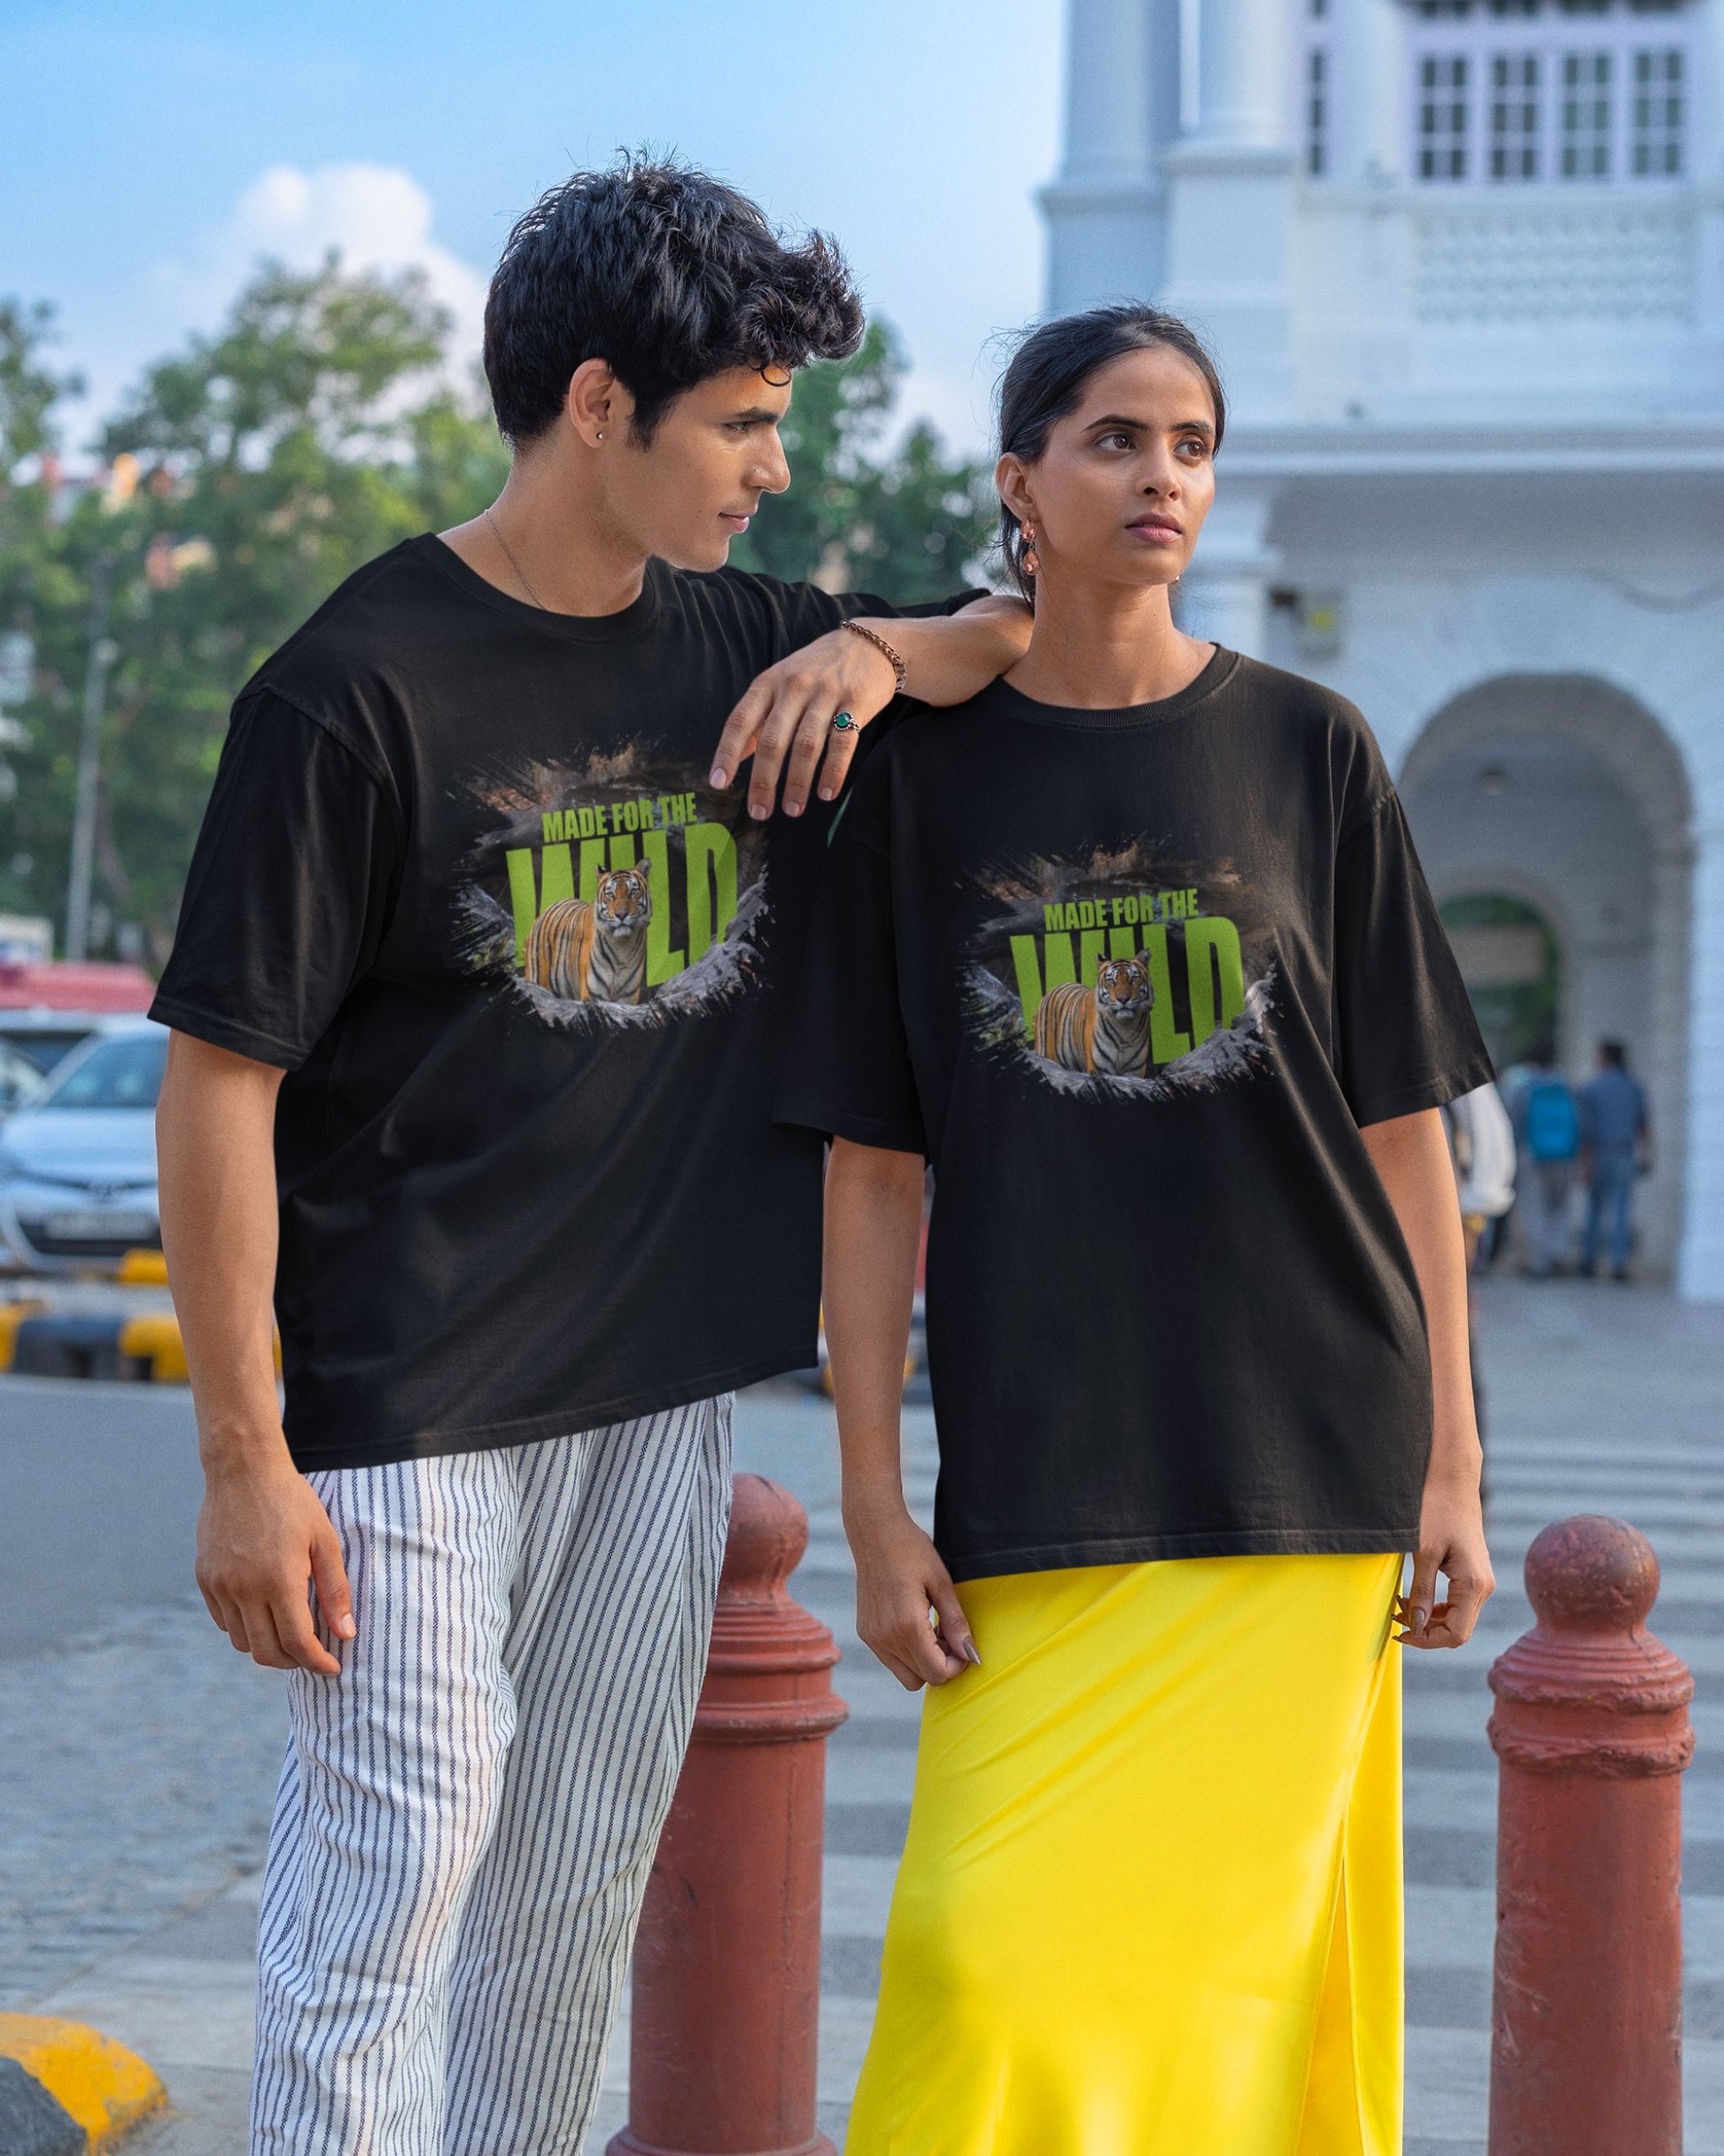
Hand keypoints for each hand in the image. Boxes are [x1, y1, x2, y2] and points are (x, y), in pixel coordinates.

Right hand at [196, 1450, 355, 1674]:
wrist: (244, 1470)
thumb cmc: (292, 1502)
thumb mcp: (324, 1541)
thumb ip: (335, 1590)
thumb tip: (345, 1633)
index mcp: (279, 1580)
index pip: (297, 1642)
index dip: (317, 1662)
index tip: (333, 1668)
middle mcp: (245, 1589)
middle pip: (266, 1652)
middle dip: (293, 1662)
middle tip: (312, 1654)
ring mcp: (220, 1585)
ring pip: (242, 1641)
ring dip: (267, 1646)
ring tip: (289, 1631)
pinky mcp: (205, 1578)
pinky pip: (224, 1621)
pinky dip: (244, 1627)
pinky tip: (264, 1611)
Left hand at [709, 622, 898, 820]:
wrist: (868, 644)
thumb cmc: (815, 671)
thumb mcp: (780, 684)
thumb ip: (758, 718)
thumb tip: (736, 757)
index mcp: (768, 683)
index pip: (740, 720)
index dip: (727, 752)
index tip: (718, 783)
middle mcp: (794, 686)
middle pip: (773, 740)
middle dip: (764, 781)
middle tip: (760, 813)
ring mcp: (826, 693)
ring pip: (807, 745)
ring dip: (797, 782)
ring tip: (793, 810)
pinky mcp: (856, 702)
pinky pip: (843, 742)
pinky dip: (833, 771)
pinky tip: (826, 793)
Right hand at [846, 1503, 979, 1690]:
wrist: (875, 1533)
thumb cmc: (912, 1552)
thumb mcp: (942, 1584)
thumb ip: (956, 1623)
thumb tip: (971, 1655)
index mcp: (907, 1626)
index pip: (936, 1674)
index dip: (956, 1665)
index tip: (962, 1643)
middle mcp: (885, 1638)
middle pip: (922, 1679)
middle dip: (941, 1664)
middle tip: (948, 1634)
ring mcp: (872, 1637)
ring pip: (905, 1675)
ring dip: (923, 1661)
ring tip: (932, 1629)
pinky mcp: (866, 1633)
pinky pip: (891, 1660)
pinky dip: (907, 1652)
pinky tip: (915, 1624)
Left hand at [1397, 1468, 1493, 1649]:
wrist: (1452, 1480)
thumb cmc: (1436, 1509)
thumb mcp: (1423, 1552)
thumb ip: (1421, 1592)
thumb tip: (1416, 1626)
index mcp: (1474, 1584)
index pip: (1456, 1634)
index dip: (1426, 1641)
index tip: (1399, 1632)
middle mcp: (1484, 1587)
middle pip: (1458, 1630)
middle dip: (1425, 1630)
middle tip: (1395, 1616)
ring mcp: (1481, 1580)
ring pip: (1458, 1618)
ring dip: (1430, 1619)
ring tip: (1400, 1604)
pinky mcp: (1474, 1573)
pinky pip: (1458, 1602)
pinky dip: (1437, 1606)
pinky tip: (1414, 1595)